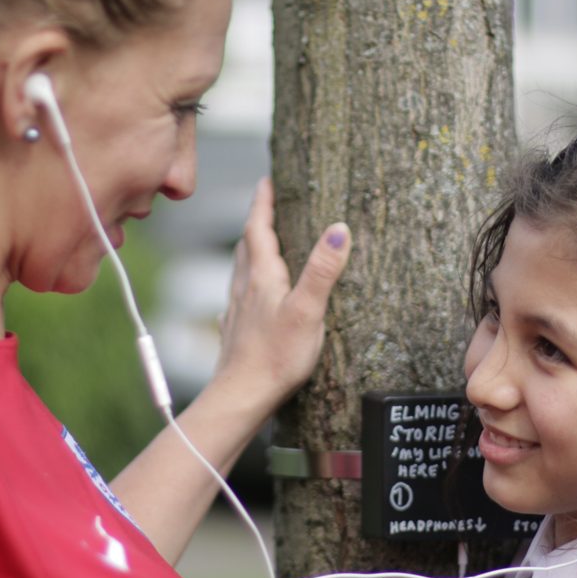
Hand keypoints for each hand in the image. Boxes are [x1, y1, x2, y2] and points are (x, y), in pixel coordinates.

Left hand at [209, 178, 350, 415]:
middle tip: (266, 206)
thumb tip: (339, 228)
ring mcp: (238, 311)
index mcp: (262, 277)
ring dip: (250, 251)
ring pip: (241, 270)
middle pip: (247, 246)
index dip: (263, 203)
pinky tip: (250, 297)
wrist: (241, 397)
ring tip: (260, 244)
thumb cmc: (276, 357)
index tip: (267, 181)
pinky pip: (240, 298)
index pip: (258, 229)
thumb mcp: (308, 310)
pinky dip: (247, 285)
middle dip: (257, 223)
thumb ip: (323, 269)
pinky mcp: (237, 333)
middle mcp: (245, 289)